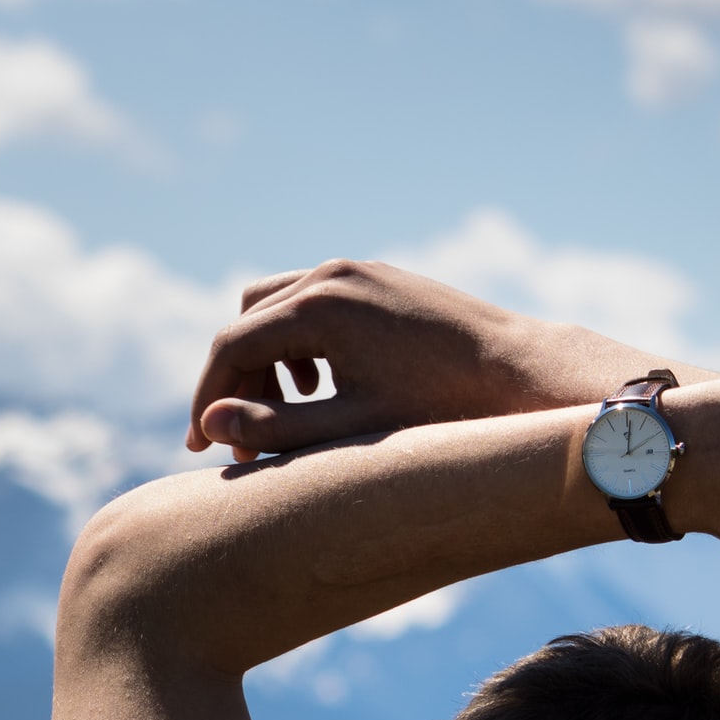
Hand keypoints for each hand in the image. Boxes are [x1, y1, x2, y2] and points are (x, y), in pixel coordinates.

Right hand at [185, 258, 708, 460]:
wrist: (519, 373)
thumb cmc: (440, 410)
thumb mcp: (349, 431)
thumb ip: (274, 430)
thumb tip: (210, 425)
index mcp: (318, 308)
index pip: (230, 348)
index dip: (207, 400)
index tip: (200, 448)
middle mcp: (331, 275)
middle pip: (247, 322)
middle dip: (235, 381)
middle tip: (241, 441)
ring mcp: (357, 271)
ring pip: (277, 309)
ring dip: (267, 362)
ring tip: (285, 417)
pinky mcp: (378, 278)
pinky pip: (314, 303)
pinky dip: (300, 344)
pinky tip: (324, 389)